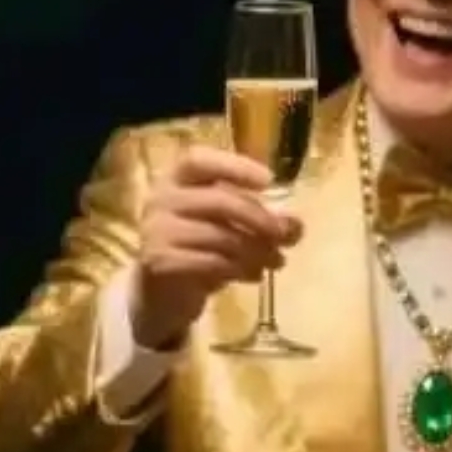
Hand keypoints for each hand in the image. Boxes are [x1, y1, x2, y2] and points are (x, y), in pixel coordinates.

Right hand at [129, 144, 303, 348]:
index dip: (234, 166)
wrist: (161, 291)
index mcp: (175, 178)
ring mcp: (156, 230)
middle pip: (218, 200)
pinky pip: (211, 262)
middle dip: (259, 218)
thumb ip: (257, 217)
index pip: (199, 160)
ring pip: (219, 236)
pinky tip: (255, 276)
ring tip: (277, 261)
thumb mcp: (227, 225)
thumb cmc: (198, 246)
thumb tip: (295, 225)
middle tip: (286, 235)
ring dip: (257, 251)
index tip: (269, 180)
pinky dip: (240, 270)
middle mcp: (160, 198)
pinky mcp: (160, 262)